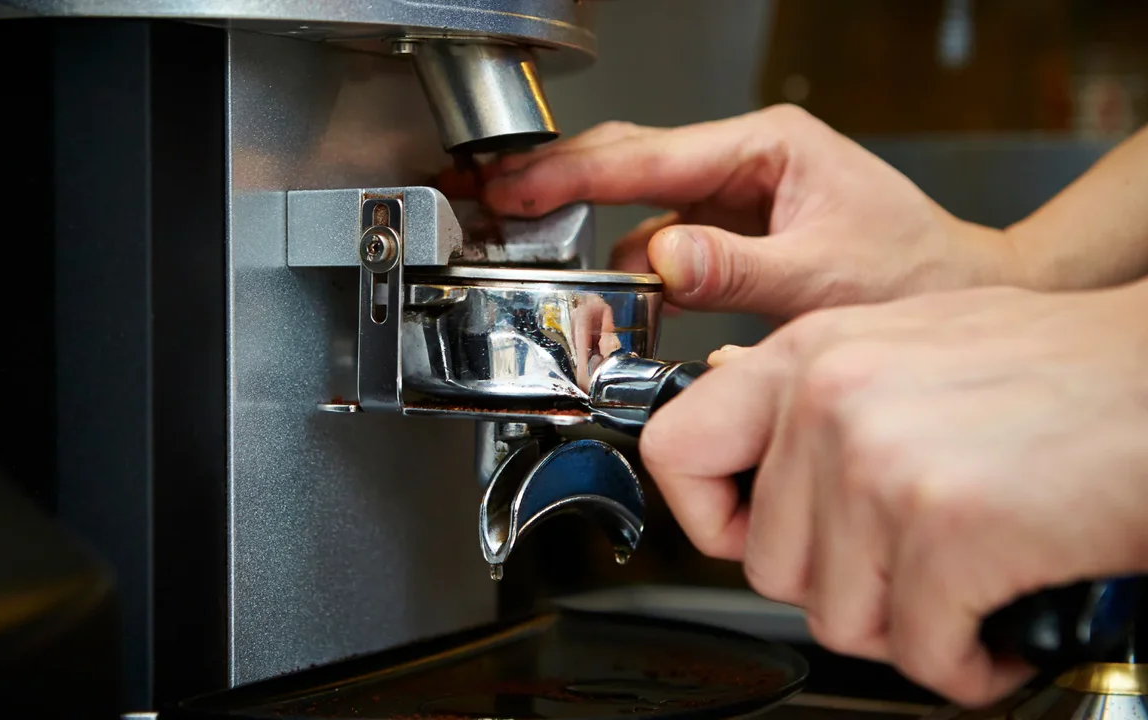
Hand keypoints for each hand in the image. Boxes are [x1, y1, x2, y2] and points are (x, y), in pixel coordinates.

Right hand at [481, 106, 1027, 317]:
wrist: (957, 292)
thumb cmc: (913, 273)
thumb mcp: (824, 274)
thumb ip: (737, 270)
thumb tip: (660, 258)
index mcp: (766, 146)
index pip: (648, 154)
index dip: (571, 174)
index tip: (513, 186)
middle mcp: (745, 160)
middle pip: (629, 158)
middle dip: (559, 179)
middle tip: (492, 197)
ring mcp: (736, 194)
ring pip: (639, 200)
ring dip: (589, 226)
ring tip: (531, 242)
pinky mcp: (734, 231)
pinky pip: (664, 239)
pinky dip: (630, 262)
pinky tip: (610, 285)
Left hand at [639, 281, 1147, 705]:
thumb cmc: (1064, 370)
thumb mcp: (909, 348)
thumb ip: (821, 401)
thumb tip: (756, 454)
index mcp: (810, 355)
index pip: (676, 449)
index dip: (708, 517)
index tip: (745, 534)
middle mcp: (829, 402)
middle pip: (769, 564)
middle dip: (844, 586)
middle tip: (913, 566)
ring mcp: (880, 463)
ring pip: (837, 618)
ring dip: (908, 625)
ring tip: (967, 583)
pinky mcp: (946, 526)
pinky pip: (921, 653)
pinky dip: (968, 661)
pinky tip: (1003, 623)